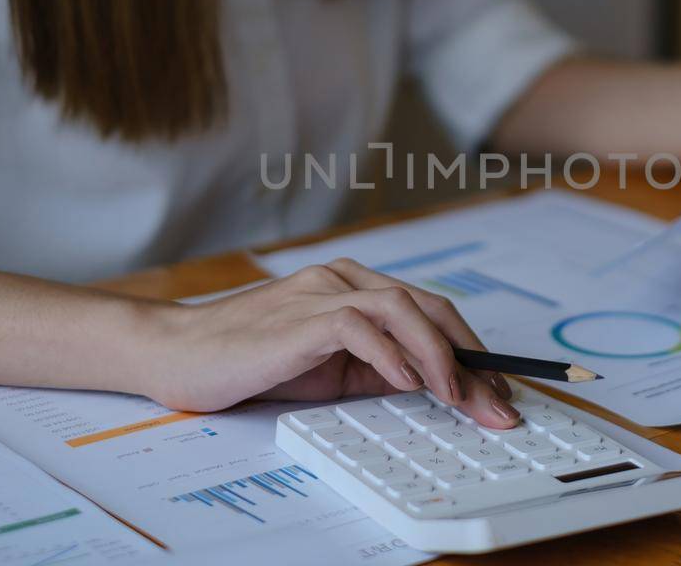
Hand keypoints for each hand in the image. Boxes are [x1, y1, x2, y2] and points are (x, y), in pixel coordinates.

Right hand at [135, 259, 521, 427]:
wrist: (179, 354)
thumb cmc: (250, 360)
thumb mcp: (329, 370)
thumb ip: (377, 368)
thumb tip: (436, 385)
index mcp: (354, 288)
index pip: (431, 310)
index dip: (473, 349)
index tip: (501, 390)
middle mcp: (344, 279)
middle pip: (429, 306)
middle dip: (473, 357)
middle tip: (500, 402)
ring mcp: (322, 292)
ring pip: (403, 307)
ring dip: (440, 355)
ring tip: (459, 396)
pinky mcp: (300, 316)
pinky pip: (359, 326)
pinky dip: (391, 354)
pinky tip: (408, 382)